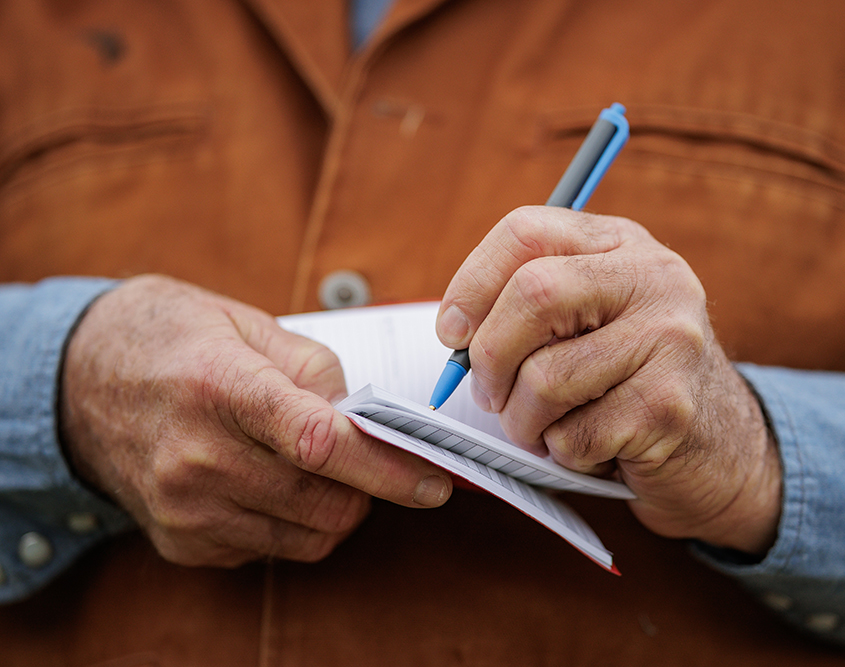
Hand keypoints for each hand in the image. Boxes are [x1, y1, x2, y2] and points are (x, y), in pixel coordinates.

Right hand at [59, 275, 451, 566]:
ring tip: (315, 467)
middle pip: (325, 503)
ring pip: (307, 538)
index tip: (434, 481)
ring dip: (334, 509)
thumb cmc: (174, 341)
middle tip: (367, 458)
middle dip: (369, 489)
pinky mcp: (180, 541)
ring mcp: (184, 507)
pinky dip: (291, 524)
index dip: (388, 468)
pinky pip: (270, 550)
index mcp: (222, 387)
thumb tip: (368, 420)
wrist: (79, 381)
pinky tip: (269, 483)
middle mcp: (197, 456)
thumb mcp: (248, 325)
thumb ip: (317, 372)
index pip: (321, 443)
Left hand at [436, 207, 780, 554]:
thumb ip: (525, 305)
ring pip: (546, 378)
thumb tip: (455, 335)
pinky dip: (563, 453)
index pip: (526, 231)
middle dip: (490, 357)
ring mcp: (672, 340)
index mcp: (621, 243)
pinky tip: (590, 446)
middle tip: (489, 394)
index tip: (453, 333)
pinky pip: (574, 435)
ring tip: (542, 427)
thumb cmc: (624, 378)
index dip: (472, 284)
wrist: (719, 443)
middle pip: (534, 294)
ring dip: (522, 421)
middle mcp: (655, 278)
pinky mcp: (671, 407)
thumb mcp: (587, 317)